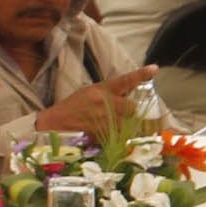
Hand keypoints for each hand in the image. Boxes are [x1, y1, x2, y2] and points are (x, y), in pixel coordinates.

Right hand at [34, 67, 156, 134]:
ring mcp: (100, 118)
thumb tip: (131, 96)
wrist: (51, 124)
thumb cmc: (71, 108)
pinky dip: (113, 137)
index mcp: (99, 89)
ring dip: (121, 127)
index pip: (124, 80)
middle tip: (118, 116)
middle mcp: (102, 101)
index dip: (140, 75)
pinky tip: (100, 134)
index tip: (154, 69)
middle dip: (129, 113)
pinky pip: (116, 136)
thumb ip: (109, 94)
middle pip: (132, 108)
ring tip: (106, 126)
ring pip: (126, 124)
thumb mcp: (88, 94)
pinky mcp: (99, 133)